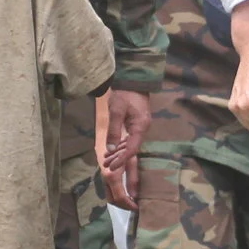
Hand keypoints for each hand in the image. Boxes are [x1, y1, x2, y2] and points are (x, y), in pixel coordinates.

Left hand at [97, 89, 147, 210]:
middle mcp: (142, 129)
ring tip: (106, 160)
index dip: (122, 160)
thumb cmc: (125, 94)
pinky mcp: (136, 124)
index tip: (112, 168)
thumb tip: (110, 149)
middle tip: (106, 167)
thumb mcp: (117, 110)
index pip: (132, 149)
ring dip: (118, 153)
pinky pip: (129, 139)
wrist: (133, 80)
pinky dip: (120, 145)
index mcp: (140, 127)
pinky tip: (111, 150)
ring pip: (129, 145)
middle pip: (131, 150)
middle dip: (119, 159)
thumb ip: (114, 130)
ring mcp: (140, 127)